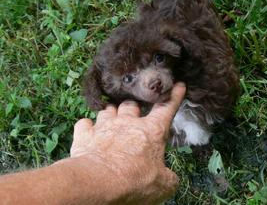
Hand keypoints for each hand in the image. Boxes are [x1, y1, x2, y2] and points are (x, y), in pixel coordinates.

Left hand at [70, 82, 185, 203]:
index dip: (174, 96)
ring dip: (111, 114)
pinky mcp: (85, 134)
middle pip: (132, 105)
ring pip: (108, 110)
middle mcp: (128, 122)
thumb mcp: (163, 184)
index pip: (166, 108)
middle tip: (134, 116)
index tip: (178, 85)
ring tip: (112, 121)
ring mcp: (105, 125)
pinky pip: (85, 123)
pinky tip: (89, 131)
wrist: (99, 182)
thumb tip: (171, 179)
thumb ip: (169, 178)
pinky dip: (87, 126)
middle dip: (134, 108)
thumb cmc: (135, 180)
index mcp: (152, 131)